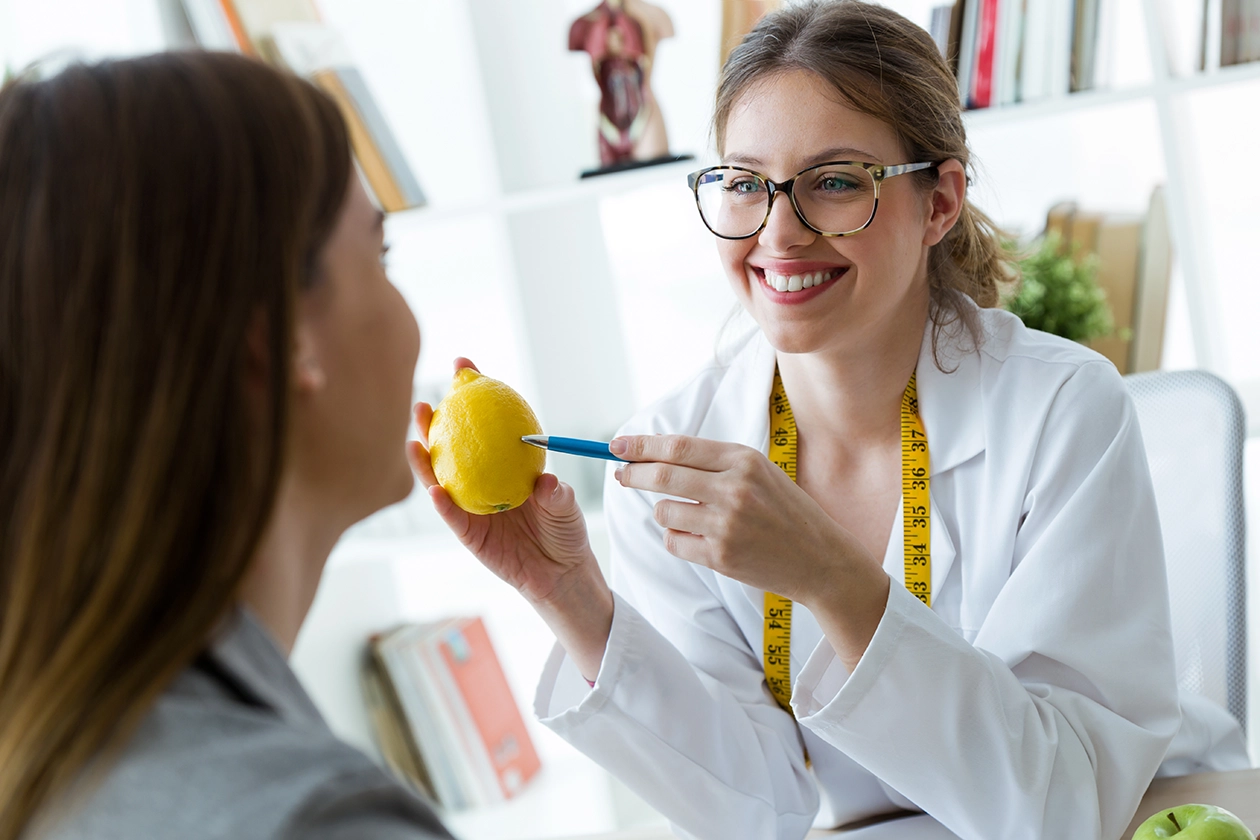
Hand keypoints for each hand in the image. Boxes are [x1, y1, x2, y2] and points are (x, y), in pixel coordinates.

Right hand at [409, 359, 612, 677]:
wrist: (561, 573)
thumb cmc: (565, 530)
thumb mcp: (566, 506)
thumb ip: (556, 493)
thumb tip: (545, 481)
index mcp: (504, 464)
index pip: (487, 424)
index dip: (473, 394)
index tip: (463, 366)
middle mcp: (483, 481)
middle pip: (452, 446)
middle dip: (435, 421)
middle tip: (425, 398)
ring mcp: (472, 507)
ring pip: (441, 478)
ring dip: (425, 458)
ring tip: (415, 436)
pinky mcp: (469, 535)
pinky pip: (453, 516)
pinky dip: (443, 503)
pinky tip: (435, 488)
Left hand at [611, 433, 889, 666]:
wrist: (819, 558)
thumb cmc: (784, 511)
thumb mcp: (758, 472)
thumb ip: (714, 462)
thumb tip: (656, 454)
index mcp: (743, 460)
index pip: (678, 447)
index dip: (642, 445)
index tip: (617, 446)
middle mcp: (734, 488)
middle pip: (663, 476)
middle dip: (634, 474)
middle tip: (621, 474)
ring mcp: (727, 524)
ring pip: (663, 511)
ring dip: (663, 512)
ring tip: (688, 516)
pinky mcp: (721, 556)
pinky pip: (674, 542)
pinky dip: (676, 538)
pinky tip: (700, 538)